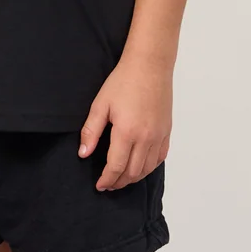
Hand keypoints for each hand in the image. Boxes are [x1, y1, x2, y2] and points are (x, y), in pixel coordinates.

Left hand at [79, 56, 172, 191]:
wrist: (150, 66)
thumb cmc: (123, 81)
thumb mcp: (100, 105)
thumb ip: (91, 131)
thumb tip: (84, 153)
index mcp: (127, 132)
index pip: (116, 167)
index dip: (107, 179)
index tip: (100, 185)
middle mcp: (146, 137)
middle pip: (133, 172)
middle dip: (119, 182)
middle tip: (108, 184)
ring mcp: (159, 135)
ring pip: (147, 168)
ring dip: (134, 177)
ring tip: (122, 179)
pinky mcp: (167, 131)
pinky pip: (160, 157)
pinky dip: (150, 167)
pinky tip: (141, 167)